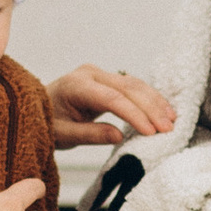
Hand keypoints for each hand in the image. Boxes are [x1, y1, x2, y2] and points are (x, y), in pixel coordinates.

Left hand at [48, 62, 175, 148]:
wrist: (38, 108)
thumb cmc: (47, 122)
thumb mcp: (63, 134)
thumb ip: (90, 134)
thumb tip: (119, 137)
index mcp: (76, 85)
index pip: (111, 98)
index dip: (134, 114)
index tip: (151, 131)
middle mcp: (90, 73)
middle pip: (128, 88)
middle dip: (151, 108)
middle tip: (168, 128)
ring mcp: (100, 74)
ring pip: (134, 84)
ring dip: (155, 102)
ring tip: (172, 120)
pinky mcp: (107, 79)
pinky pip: (132, 86)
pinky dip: (150, 99)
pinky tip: (164, 111)